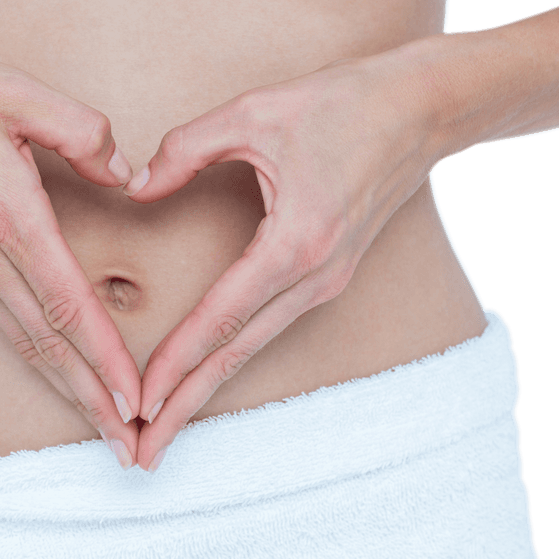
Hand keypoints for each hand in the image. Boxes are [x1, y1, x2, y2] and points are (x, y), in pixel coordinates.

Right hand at [0, 37, 142, 466]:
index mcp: (8, 217)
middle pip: (49, 347)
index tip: (136, 403)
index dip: (106, 361)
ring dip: (68, 392)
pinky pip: (4, 324)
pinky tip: (59, 374)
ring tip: (103, 430)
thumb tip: (127, 174)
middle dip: (93, 403)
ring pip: (26, 345)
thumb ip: (81, 130)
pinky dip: (38, 360)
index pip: (68, 307)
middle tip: (131, 450)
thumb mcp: (13, 91)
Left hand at [124, 51, 445, 469]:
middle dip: (184, 407)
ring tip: (162, 428)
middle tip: (140, 454)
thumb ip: (185, 150)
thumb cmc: (342, 104)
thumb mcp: (254, 112)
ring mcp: (326, 283)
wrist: (423, 110)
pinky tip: (203, 375)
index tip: (137, 401)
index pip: (222, 317)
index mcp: (295, 242)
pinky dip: (231, 357)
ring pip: (253, 349)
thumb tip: (134, 187)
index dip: (175, 362)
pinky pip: (270, 327)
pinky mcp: (328, 277)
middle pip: (236, 355)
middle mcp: (314, 277)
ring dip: (205, 389)